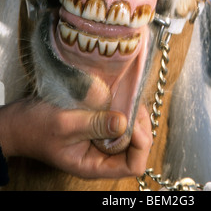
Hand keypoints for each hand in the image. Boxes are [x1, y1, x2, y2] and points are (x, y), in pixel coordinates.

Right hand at [0, 99, 150, 178]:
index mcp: (94, 165)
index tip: (131, 121)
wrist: (18, 122)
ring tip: (126, 98)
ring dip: (133, 114)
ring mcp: (100, 140)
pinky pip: (119, 119)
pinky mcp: (98, 125)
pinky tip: (118, 96)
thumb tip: (124, 122)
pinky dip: (123, 107)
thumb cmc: (36, 127)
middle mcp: (102, 155)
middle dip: (140, 125)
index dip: (140, 144)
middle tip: (132, 104)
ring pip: (131, 131)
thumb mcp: (65, 124)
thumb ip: (94, 124)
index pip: (133, 165)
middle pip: (138, 146)